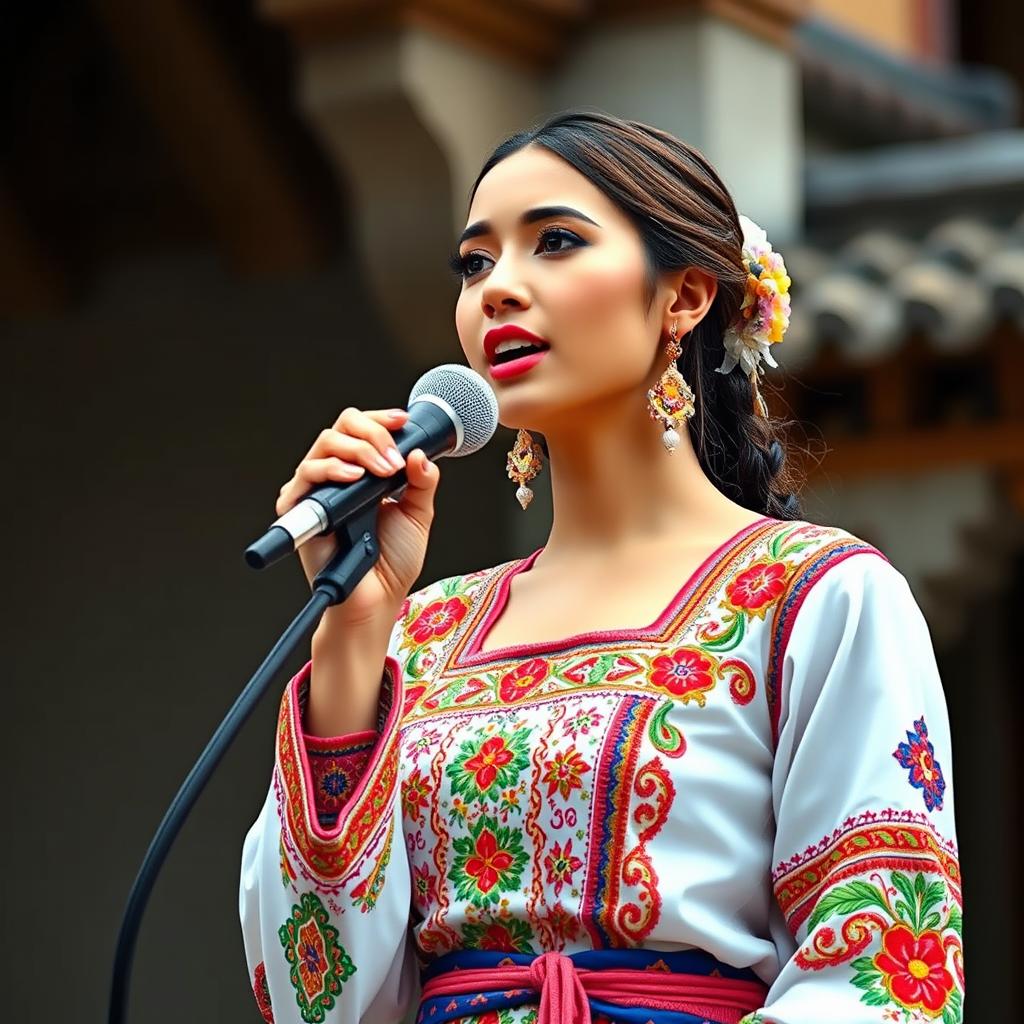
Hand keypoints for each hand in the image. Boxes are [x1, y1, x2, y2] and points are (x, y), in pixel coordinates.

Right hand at [275, 406, 440, 631]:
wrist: (376, 598)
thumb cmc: (392, 563)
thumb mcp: (417, 513)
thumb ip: (422, 481)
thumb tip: (419, 453)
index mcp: (364, 474)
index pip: (362, 429)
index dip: (380, 420)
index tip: (402, 421)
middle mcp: (338, 477)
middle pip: (342, 428)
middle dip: (372, 433)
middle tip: (393, 459)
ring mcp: (317, 490)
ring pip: (325, 444)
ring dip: (359, 450)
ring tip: (383, 471)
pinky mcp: (299, 508)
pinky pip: (306, 475)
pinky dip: (332, 470)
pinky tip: (354, 478)